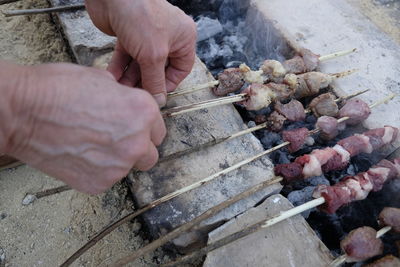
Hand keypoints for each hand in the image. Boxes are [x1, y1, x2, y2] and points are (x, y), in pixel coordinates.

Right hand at [3, 63, 165, 193]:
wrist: (21, 111)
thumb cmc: (56, 89)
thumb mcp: (100, 78)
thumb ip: (123, 96)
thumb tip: (124, 103)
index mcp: (143, 112)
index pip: (158, 129)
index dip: (144, 128)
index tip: (135, 129)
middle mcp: (137, 141)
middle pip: (150, 153)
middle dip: (137, 147)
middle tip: (116, 140)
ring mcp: (119, 166)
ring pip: (129, 168)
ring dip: (118, 159)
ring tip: (93, 145)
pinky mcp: (98, 183)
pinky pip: (107, 179)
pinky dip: (98, 171)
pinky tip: (81, 156)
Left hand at [85, 0, 196, 106]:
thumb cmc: (140, 14)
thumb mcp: (153, 55)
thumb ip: (156, 81)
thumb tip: (159, 100)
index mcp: (183, 38)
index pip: (181, 69)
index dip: (169, 84)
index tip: (156, 96)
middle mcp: (167, 36)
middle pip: (159, 69)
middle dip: (146, 82)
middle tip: (136, 95)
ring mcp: (147, 35)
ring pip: (141, 64)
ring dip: (130, 78)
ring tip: (121, 89)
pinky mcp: (129, 34)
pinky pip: (126, 56)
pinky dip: (120, 67)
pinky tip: (112, 78)